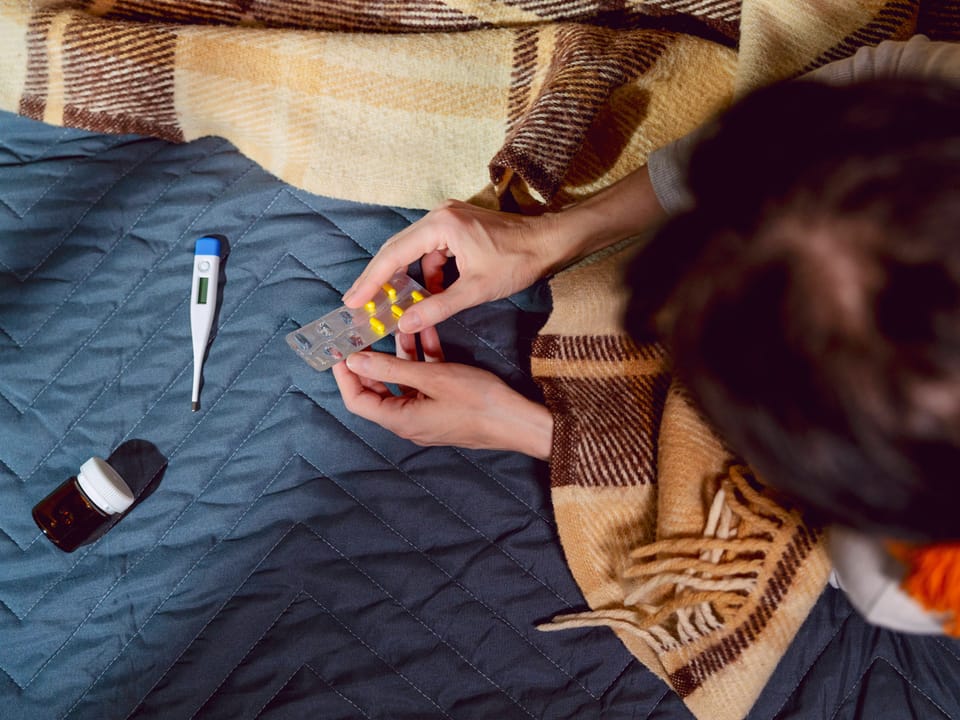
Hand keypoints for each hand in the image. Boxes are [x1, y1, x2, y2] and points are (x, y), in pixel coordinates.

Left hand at [331, 338, 553, 459]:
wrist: (518, 421)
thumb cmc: (477, 402)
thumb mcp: (432, 378)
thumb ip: (391, 369)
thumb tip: (354, 361)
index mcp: (400, 420)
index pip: (357, 400)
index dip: (344, 375)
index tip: (338, 350)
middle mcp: (409, 420)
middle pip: (378, 389)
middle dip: (372, 360)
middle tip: (365, 333)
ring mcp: (427, 413)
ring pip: (404, 380)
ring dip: (402, 353)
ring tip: (401, 324)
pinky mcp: (443, 405)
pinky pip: (425, 381)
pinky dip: (424, 359)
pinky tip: (428, 333)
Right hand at [343, 166, 665, 332]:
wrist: (551, 243)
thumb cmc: (518, 262)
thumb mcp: (475, 290)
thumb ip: (436, 307)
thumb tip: (403, 323)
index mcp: (441, 225)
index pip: (394, 254)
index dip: (371, 280)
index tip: (352, 300)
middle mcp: (439, 215)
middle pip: (398, 248)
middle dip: (380, 278)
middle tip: (359, 303)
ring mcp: (448, 218)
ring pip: (414, 251)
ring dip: (407, 278)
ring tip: (393, 305)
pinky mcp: (457, 225)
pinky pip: (431, 251)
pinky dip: (427, 273)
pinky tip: (429, 294)